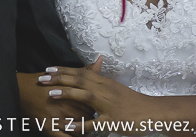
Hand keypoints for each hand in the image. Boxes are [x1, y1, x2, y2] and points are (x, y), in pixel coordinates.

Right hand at [18, 71, 94, 136]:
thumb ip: (84, 71)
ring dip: (83, 131)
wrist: (21, 91)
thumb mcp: (63, 75)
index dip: (94, 107)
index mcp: (71, 92)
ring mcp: (57, 117)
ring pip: (78, 129)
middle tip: (91, 121)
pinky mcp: (49, 128)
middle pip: (86, 116)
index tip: (94, 108)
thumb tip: (100, 61)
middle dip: (90, 119)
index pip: (90, 102)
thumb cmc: (42, 83)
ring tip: (85, 131)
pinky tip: (74, 136)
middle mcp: (65, 105)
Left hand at [39, 56, 154, 134]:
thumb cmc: (133, 103)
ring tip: (50, 93)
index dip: (64, 70)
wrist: (153, 112)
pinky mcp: (112, 120)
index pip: (82, 73)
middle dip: (60, 78)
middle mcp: (106, 90)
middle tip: (42, 77)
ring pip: (86, 96)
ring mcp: (109, 105)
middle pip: (80, 80)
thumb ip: (102, 82)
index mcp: (106, 83)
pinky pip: (94, 123)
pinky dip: (80, 124)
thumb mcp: (116, 89)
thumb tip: (92, 72)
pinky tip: (67, 126)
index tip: (49, 68)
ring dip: (67, 93)